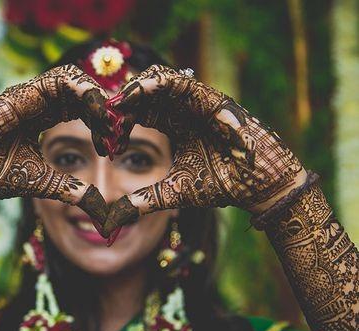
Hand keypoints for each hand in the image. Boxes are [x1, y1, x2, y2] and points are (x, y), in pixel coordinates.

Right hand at [0, 64, 110, 222]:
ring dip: (97, 97)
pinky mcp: (23, 93)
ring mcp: (30, 95)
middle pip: (82, 94)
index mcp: (42, 118)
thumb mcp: (44, 183)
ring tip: (111, 121)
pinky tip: (98, 107)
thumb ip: (73, 191)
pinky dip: (83, 89)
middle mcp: (38, 103)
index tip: (114, 146)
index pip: (82, 110)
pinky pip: (60, 79)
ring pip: (74, 80)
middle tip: (119, 133)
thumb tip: (101, 210)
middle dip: (105, 111)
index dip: (101, 124)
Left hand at [103, 64, 305, 231]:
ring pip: (160, 82)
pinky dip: (158, 84)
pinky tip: (138, 92)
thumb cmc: (221, 185)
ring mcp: (197, 102)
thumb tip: (113, 219)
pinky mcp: (211, 99)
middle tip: (100, 114)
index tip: (104, 139)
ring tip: (115, 102)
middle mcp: (183, 110)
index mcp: (174, 125)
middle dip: (122, 102)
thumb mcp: (174, 192)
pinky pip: (181, 83)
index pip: (140, 114)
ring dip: (136, 89)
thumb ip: (144, 200)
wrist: (259, 185)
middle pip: (146, 94)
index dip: (121, 122)